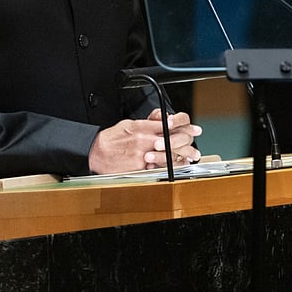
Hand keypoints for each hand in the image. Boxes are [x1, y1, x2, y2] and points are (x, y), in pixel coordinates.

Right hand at [88, 109, 202, 173]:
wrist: (96, 152)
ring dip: (180, 157)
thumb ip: (146, 124)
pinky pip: (155, 168)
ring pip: (165, 156)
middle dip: (185, 142)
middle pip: (170, 141)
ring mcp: (141, 155)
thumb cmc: (111, 138)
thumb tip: (160, 122)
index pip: (165, 125)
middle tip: (195, 145)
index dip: (181, 127)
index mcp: (140, 127)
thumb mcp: (128, 124)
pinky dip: (166, 168)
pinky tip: (175, 168)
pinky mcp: (138, 167)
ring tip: (189, 158)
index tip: (191, 128)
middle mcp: (143, 140)